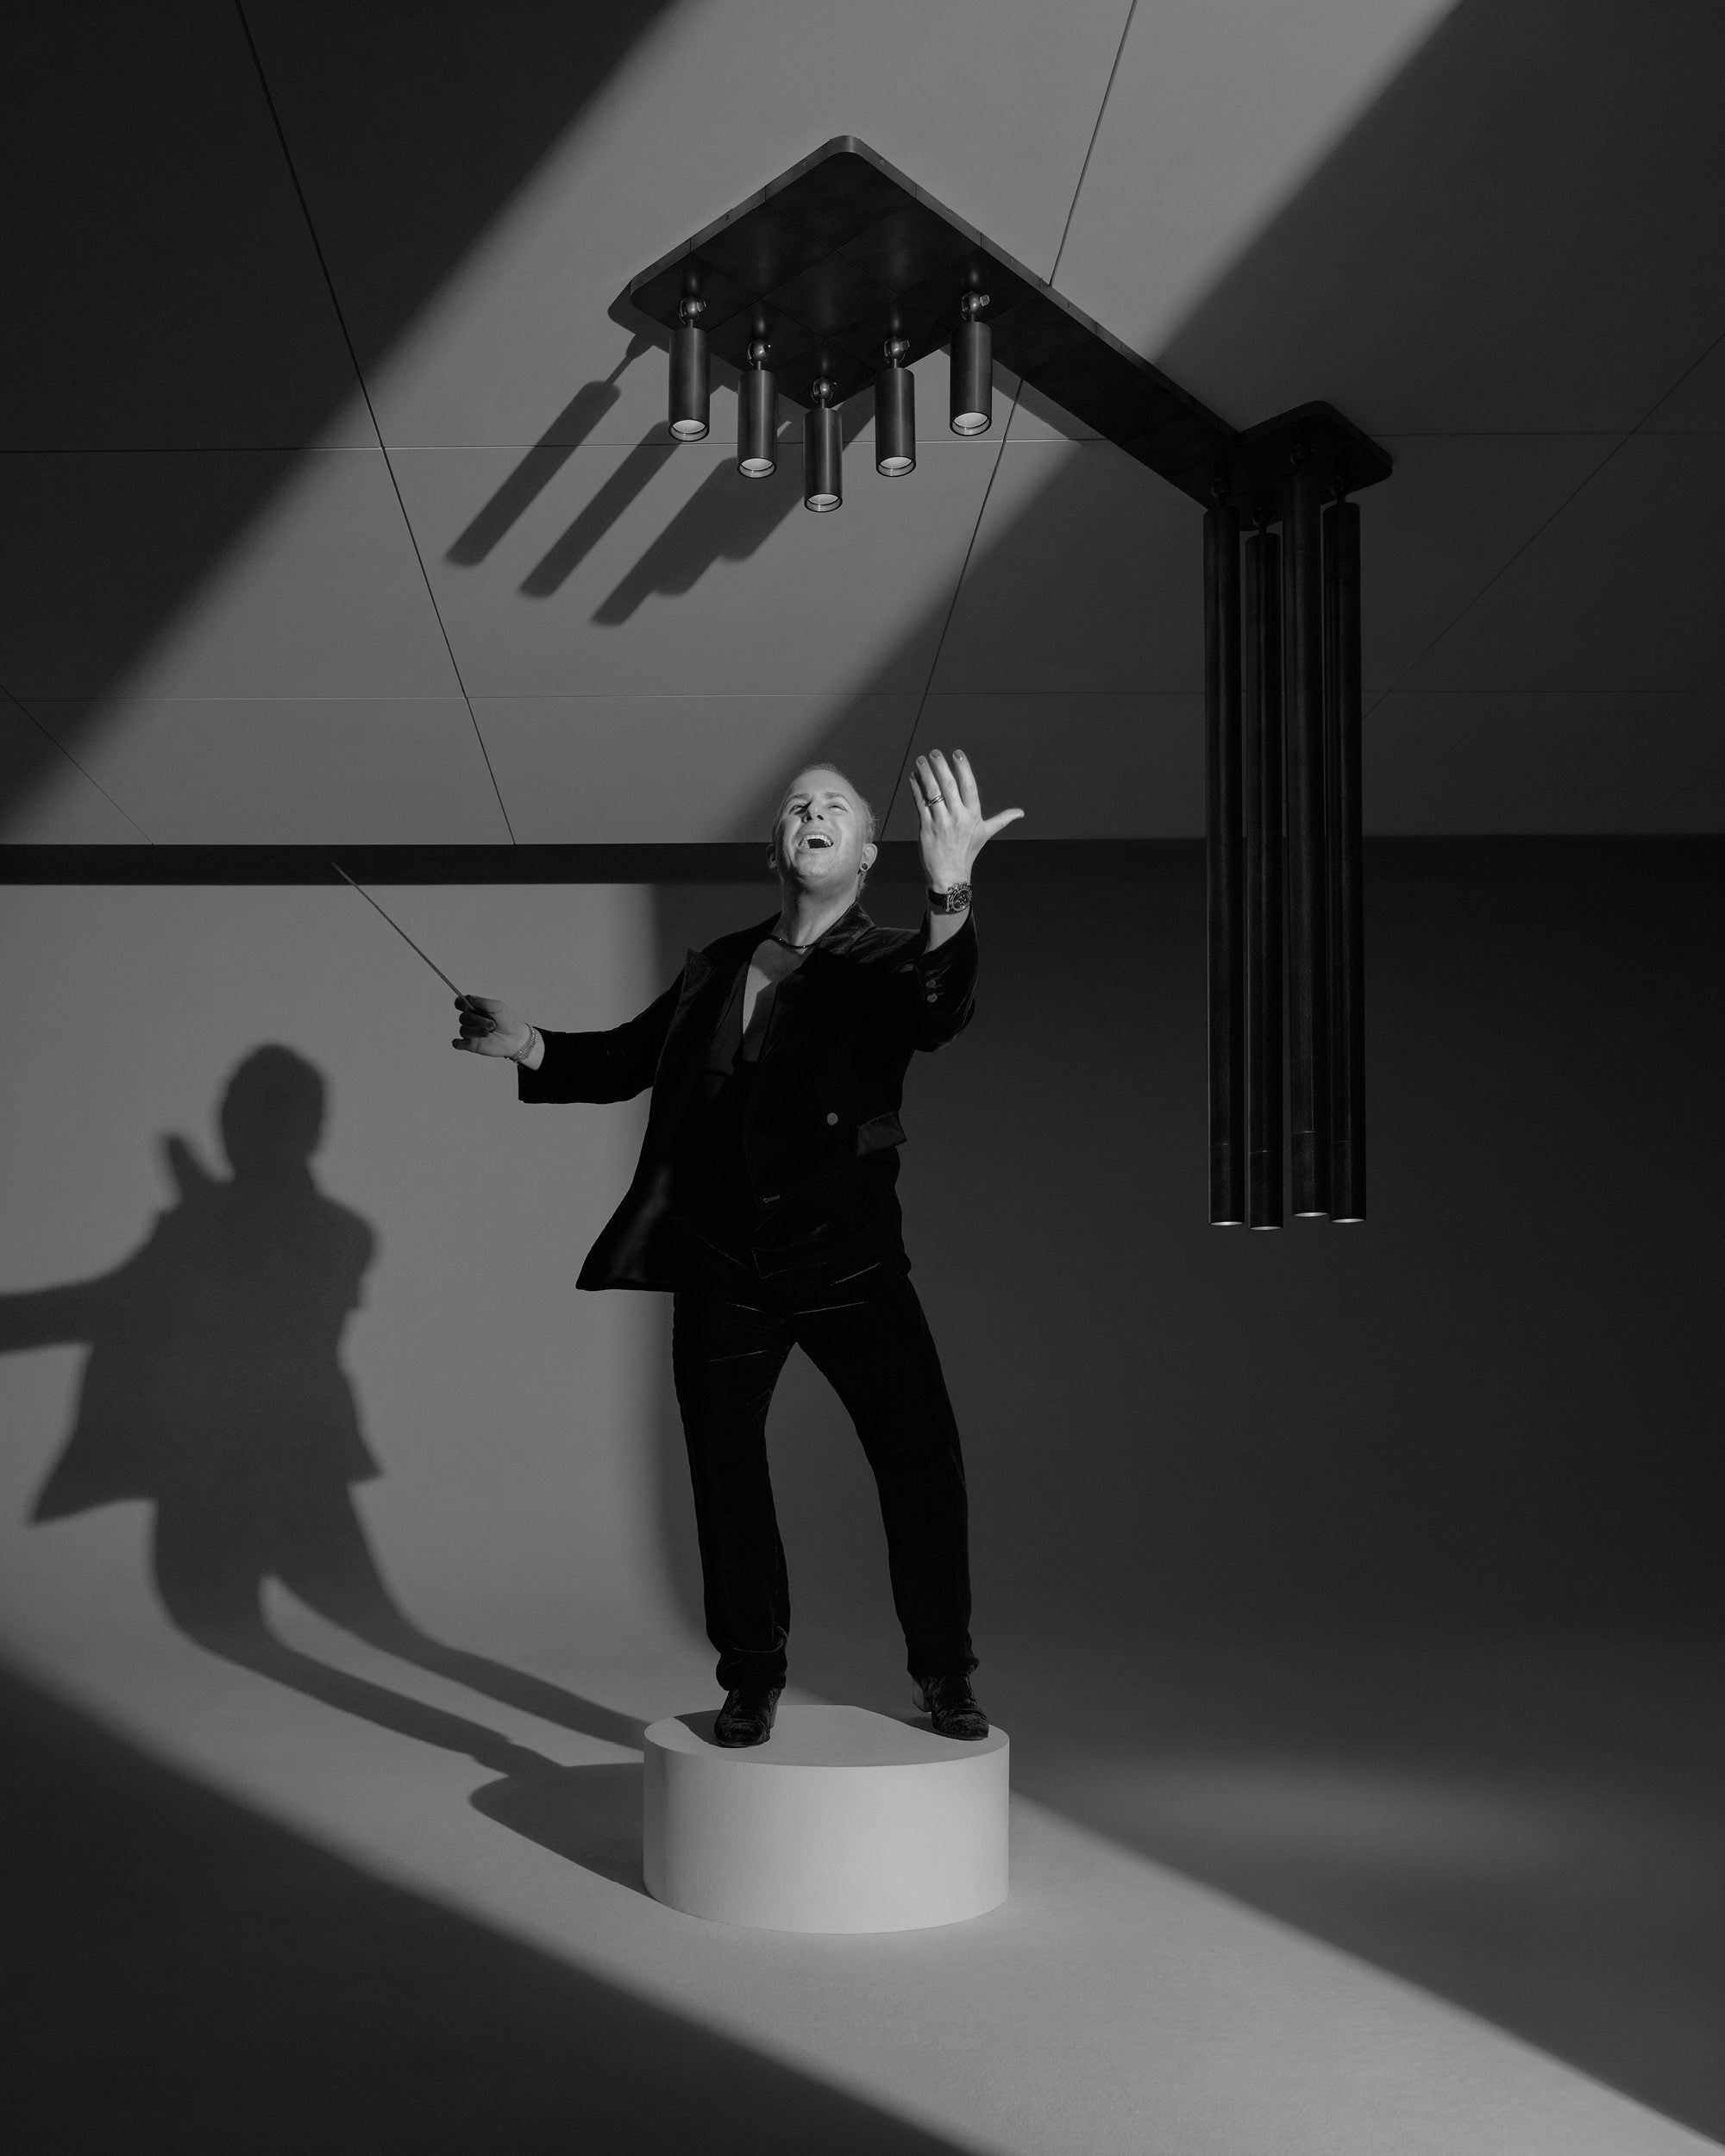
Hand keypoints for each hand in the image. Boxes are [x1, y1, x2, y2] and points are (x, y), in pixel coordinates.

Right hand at [453, 994, 530, 1056]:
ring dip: (476, 1031)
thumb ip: (483, 1002)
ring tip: (488, 1032)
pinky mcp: (470, 1045)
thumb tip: (468, 998)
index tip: (466, 1005)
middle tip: (492, 1025)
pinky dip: (458, 1043)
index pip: (460, 1004)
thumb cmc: (507, 1021)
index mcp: (475, 1009)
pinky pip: (458, 1044)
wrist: (515, 1038)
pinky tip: (465, 1042)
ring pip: (463, 1030)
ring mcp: (470, 1032)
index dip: (460, 1003)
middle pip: (463, 1017)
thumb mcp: (497, 1007)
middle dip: (478, 1020)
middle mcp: (471, 1020)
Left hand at [912, 749, 1023, 890]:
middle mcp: (958, 818)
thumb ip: (1001, 819)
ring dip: (926, 774)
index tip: (957, 754)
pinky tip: (913, 777)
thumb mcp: (985, 834)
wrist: (950, 876)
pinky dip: (916, 789)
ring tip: (921, 759)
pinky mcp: (926, 828)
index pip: (969, 786)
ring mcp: (941, 822)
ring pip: (933, 793)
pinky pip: (920, 804)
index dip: (963, 769)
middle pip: (949, 786)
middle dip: (941, 767)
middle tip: (935, 753)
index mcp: (973, 816)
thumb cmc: (967, 852)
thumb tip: (1020, 813)